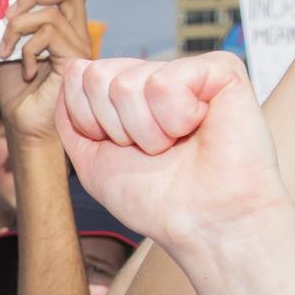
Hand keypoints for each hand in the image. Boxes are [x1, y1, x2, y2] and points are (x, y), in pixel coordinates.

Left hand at [0, 0, 92, 140]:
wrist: (23, 125)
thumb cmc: (16, 92)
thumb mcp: (8, 48)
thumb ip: (11, 23)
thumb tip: (3, 1)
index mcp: (64, 26)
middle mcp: (77, 33)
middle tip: (9, 17)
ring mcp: (79, 46)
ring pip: (53, 10)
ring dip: (18, 27)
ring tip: (5, 50)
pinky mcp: (75, 60)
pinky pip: (48, 33)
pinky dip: (27, 48)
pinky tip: (25, 70)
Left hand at [55, 53, 290, 251]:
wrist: (203, 225)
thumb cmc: (154, 200)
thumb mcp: (93, 161)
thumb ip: (72, 118)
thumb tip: (73, 68)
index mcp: (131, 94)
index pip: (81, 78)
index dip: (89, 122)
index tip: (122, 149)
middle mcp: (157, 76)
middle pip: (97, 77)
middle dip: (114, 127)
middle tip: (153, 149)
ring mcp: (188, 71)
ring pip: (126, 85)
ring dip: (146, 132)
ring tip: (176, 145)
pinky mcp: (221, 69)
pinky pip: (165, 83)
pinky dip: (175, 119)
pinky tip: (199, 129)